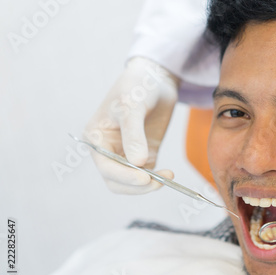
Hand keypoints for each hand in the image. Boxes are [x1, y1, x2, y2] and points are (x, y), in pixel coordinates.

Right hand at [85, 57, 179, 193]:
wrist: (155, 79)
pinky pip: (146, 175)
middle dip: (136, 185)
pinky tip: (168, 174)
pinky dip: (156, 179)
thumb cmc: (137, 86)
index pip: (106, 167)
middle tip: (158, 182)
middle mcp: (107, 150)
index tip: (145, 178)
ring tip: (168, 176)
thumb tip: (137, 163)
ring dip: (148, 185)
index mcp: (96, 138)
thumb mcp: (133, 106)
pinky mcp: (143, 155)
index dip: (124, 176)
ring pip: (130, 183)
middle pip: (116, 181)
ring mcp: (125, 154)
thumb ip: (134, 135)